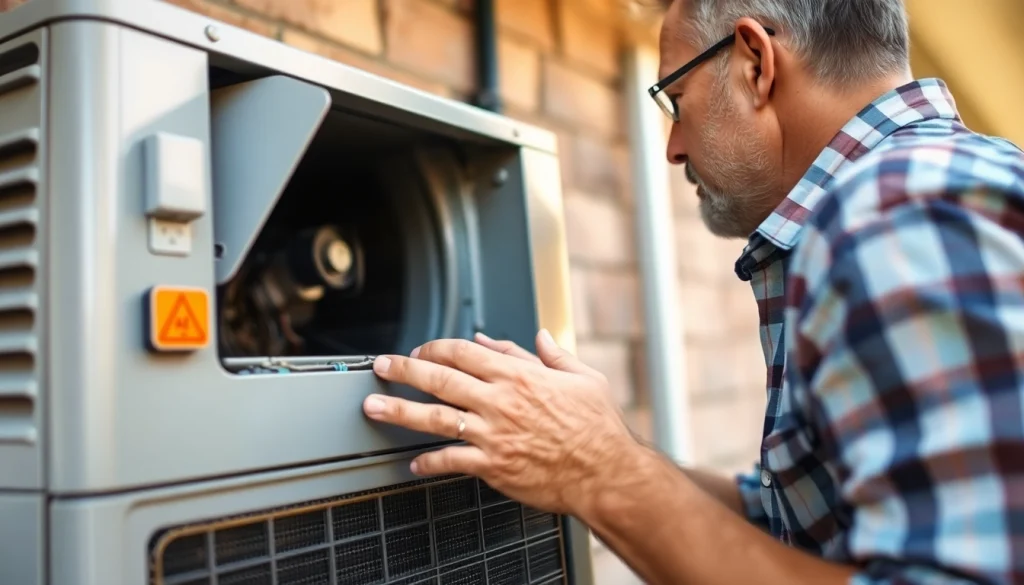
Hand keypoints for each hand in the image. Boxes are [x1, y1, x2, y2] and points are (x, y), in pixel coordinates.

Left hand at [362, 329, 636, 515]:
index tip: (420, 350)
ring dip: (400, 411)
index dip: (435, 347)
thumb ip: (552, 356)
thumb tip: (534, 338)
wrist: (607, 473)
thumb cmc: (599, 429)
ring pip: (435, 418)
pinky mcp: (494, 466)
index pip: (464, 351)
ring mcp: (494, 435)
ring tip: (373, 407)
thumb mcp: (582, 378)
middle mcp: (501, 401)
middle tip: (381, 368)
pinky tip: (413, 461)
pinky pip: (451, 461)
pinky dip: (428, 461)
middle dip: (404, 370)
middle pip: (440, 378)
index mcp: (520, 376)